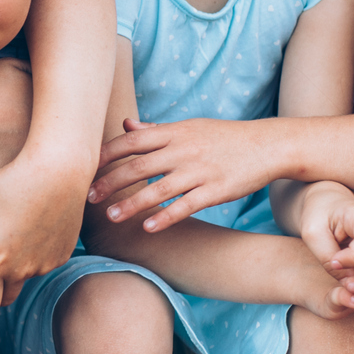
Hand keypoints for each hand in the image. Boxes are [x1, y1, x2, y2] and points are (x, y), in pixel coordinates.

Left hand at [0, 150, 92, 325]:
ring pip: (24, 279)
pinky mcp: (63, 254)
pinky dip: (33, 258)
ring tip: (4, 249)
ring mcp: (45, 264)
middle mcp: (21, 270)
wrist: (58, 169)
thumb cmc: (10, 182)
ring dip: (13, 274)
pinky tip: (27, 234)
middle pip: (3, 299)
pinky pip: (43, 265)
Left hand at [88, 117, 285, 229]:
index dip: (106, 155)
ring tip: (111, 217)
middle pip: (138, 166)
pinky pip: (186, 206)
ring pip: (158, 189)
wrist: (268, 145)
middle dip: (110, 182)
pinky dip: (166, 217)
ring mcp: (200, 171)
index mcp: (174, 132)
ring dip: (132, 204)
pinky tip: (148, 228)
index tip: (85, 167)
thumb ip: (156, 129)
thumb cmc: (223, 137)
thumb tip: (126, 125)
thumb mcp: (189, 127)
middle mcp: (184, 150)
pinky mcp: (216, 190)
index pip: (132, 141)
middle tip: (88, 197)